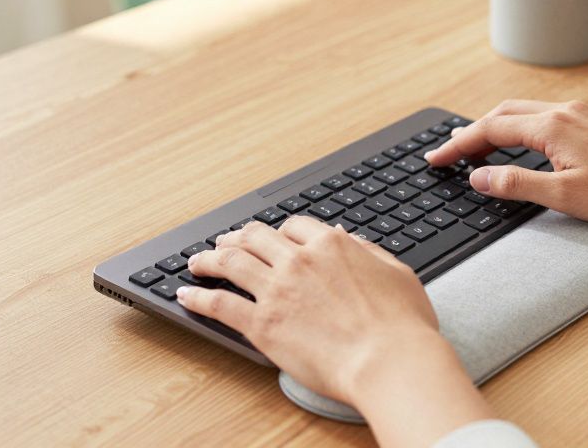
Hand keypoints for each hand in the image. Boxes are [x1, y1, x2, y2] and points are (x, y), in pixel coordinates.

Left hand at [176, 217, 444, 405]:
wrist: (388, 361)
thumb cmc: (401, 325)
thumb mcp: (396, 272)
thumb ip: (368, 251)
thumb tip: (349, 240)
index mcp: (331, 245)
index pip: (294, 226)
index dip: (279, 231)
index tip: (271, 238)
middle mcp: (298, 261)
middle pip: (256, 238)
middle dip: (237, 238)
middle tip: (226, 243)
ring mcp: (277, 291)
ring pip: (231, 263)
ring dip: (209, 259)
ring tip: (197, 262)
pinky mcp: (261, 324)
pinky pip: (220, 304)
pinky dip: (199, 297)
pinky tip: (186, 295)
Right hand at [425, 99, 587, 224]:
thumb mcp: (563, 195)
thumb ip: (516, 184)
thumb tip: (479, 178)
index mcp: (551, 126)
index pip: (490, 129)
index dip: (458, 146)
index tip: (435, 160)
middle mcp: (562, 111)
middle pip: (502, 113)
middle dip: (471, 133)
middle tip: (448, 155)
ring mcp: (579, 113)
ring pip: (522, 111)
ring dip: (494, 127)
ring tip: (475, 148)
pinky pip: (541, 115)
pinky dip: (517, 126)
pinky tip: (518, 143)